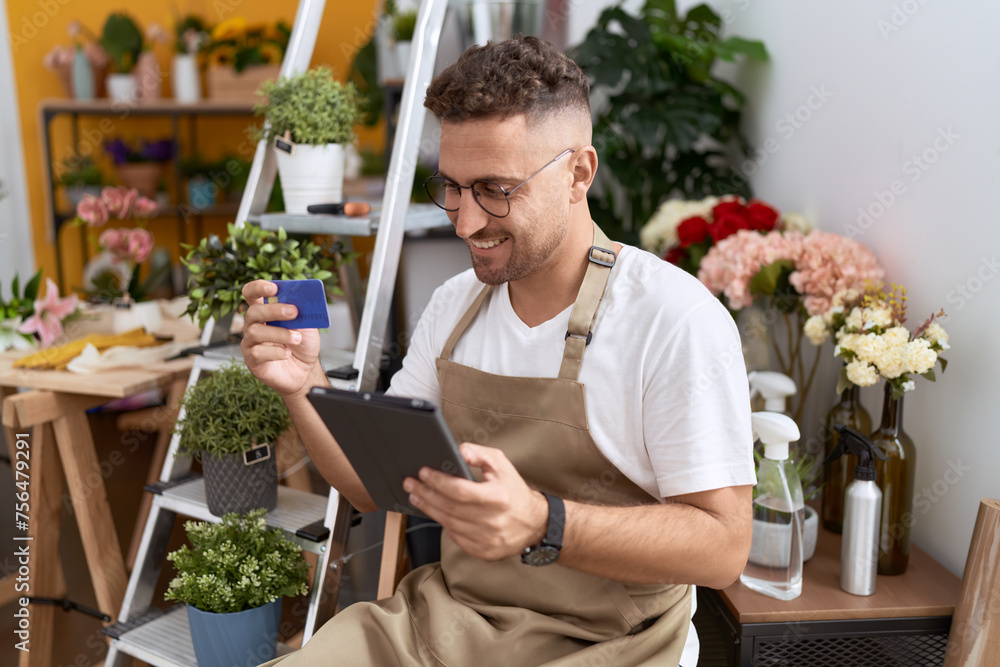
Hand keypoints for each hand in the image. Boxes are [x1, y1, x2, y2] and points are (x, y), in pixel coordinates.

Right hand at [241, 279, 322, 397]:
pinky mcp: (252, 360)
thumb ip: (303, 312)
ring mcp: (250, 342)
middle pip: (253, 311)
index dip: (259, 287)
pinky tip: (287, 353)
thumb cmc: (303, 345)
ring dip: (280, 333)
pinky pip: (257, 353)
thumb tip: (302, 299)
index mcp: (265, 310)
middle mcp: (254, 324)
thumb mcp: (308, 325)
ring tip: (297, 338)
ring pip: (255, 332)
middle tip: (293, 312)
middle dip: (274, 310)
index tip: (274, 288)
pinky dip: (276, 352)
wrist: (305, 370)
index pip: (252, 293)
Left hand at [403, 443, 548, 560]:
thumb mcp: (502, 465)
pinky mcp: (483, 552)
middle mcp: (493, 520)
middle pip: (449, 507)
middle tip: (411, 484)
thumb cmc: (514, 491)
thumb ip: (479, 454)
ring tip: (417, 497)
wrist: (535, 524)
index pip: (459, 490)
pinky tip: (435, 512)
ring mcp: (487, 539)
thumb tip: (458, 451)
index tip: (423, 472)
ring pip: (449, 523)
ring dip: (429, 509)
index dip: (438, 481)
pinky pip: (455, 537)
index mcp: (498, 497)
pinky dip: (443, 524)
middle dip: (426, 494)